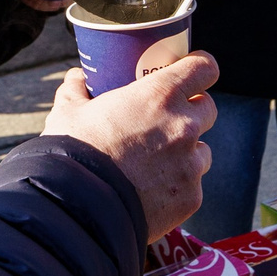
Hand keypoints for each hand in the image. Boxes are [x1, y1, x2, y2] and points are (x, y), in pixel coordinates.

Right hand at [43, 52, 217, 237]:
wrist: (79, 208)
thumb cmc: (73, 152)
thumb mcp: (68, 112)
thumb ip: (76, 90)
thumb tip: (77, 78)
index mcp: (160, 95)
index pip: (204, 68)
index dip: (200, 67)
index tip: (192, 72)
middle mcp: (184, 126)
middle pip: (208, 108)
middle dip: (193, 111)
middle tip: (168, 120)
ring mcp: (191, 164)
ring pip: (203, 150)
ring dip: (188, 152)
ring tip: (158, 162)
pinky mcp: (191, 197)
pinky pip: (193, 185)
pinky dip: (177, 186)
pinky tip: (153, 191)